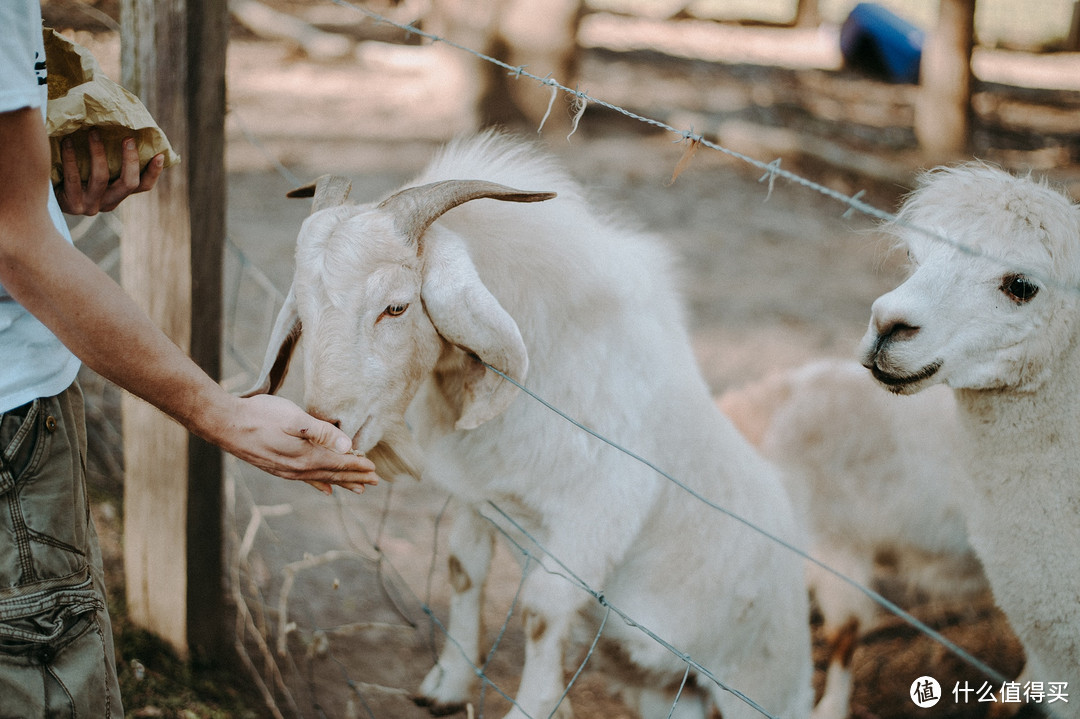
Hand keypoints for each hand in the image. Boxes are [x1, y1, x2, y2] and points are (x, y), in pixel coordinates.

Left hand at [55, 130, 163, 214]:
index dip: (153, 172)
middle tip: (127, 138)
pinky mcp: (72, 205)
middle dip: (130, 159)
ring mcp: (90, 206)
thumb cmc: (68, 174)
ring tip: (93, 132)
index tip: (158, 154)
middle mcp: (108, 203)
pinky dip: (71, 157)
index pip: (142, 187)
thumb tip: (119, 124)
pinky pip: (74, 177)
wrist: (40, 195)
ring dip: (98, 152)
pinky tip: (67, 142)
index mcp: (117, 195)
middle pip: (128, 183)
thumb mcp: (90, 168)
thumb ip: (106, 156)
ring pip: (101, 177)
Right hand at [219, 394, 380, 494]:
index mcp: (306, 457)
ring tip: (357, 488)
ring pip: (321, 479)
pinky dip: (319, 484)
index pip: (339, 463)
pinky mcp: (277, 467)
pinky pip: (305, 480)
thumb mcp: (295, 419)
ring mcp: (286, 470)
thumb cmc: (261, 416)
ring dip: (341, 482)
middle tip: (375, 481)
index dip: (358, 465)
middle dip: (355, 477)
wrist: (225, 424)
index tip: (375, 469)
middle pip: (333, 474)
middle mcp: (298, 469)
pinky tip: (325, 489)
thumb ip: (323, 432)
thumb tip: (348, 447)